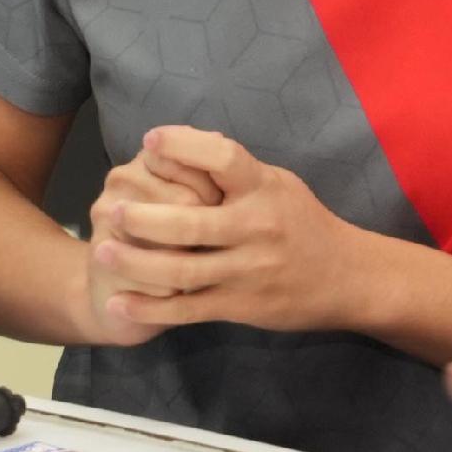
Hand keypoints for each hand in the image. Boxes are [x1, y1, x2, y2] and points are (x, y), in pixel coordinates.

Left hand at [82, 127, 367, 337]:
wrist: (348, 280)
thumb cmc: (306, 225)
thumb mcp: (280, 185)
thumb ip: (236, 171)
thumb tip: (186, 143)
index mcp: (265, 189)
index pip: (224, 157)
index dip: (184, 146)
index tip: (150, 141)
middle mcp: (257, 229)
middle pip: (192, 223)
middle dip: (146, 218)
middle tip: (111, 209)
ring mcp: (249, 271)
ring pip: (184, 270)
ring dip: (138, 262)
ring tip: (103, 251)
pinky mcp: (242, 306)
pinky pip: (189, 309)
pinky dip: (151, 308)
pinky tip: (119, 303)